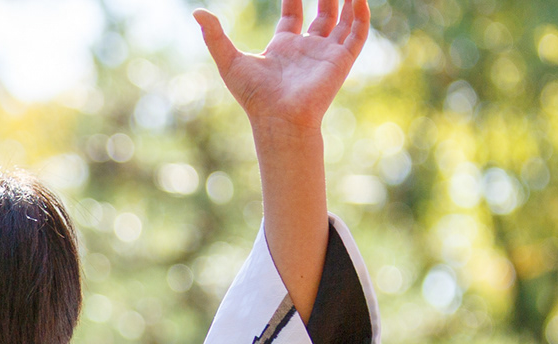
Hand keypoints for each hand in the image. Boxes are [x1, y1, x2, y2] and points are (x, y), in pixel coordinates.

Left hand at [196, 0, 367, 134]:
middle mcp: (306, 48)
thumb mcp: (229, 60)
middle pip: (321, 13)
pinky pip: (356, 33)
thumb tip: (197, 12)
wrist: (278, 118)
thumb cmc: (254, 96)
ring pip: (341, 19)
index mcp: (283, 47)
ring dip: (346, 0)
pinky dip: (360, 14)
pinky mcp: (341, 61)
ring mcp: (325, 54)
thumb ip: (215, 36)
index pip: (293, 12)